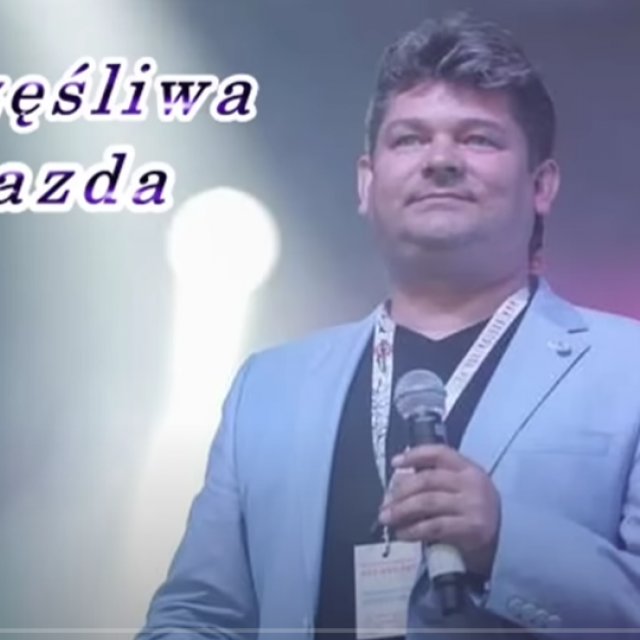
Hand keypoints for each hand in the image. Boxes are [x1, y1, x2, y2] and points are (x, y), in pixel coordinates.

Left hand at [378, 444, 500, 577]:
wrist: (508, 543)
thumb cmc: (476, 513)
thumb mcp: (463, 489)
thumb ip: (437, 481)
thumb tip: (398, 483)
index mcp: (468, 468)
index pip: (439, 452)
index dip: (414, 455)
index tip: (395, 463)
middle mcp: (471, 483)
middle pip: (427, 479)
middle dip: (400, 491)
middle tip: (385, 503)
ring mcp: (472, 505)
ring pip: (427, 502)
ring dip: (401, 510)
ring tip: (387, 518)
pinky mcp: (471, 528)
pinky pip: (434, 526)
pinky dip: (413, 530)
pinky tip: (403, 534)